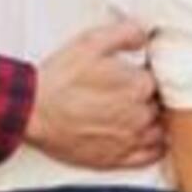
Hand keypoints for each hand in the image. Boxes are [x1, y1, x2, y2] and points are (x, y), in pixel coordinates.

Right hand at [26, 19, 164, 168]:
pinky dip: (153, 146)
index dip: (143, 74)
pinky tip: (143, 137)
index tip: (129, 74)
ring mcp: (129, 139)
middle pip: (157, 104)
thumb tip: (145, 36)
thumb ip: (125, 33)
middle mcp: (140, 114)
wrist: (33, 113)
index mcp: (139, 85)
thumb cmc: (60, 78)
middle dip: (146, 98)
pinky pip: (151, 155)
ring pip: (157, 130)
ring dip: (150, 122)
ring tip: (132, 114)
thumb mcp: (90, 42)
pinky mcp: (117, 159)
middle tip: (125, 93)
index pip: (156, 78)